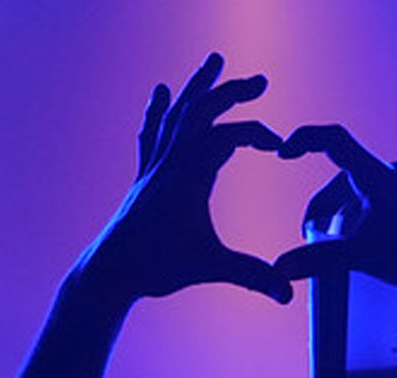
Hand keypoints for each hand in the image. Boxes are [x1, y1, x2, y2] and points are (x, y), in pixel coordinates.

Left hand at [74, 54, 291, 304]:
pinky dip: (159, 111)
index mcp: (189, 176)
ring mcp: (155, 167)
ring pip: (177, 115)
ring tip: (212, 62)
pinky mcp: (145, 177)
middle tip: (261, 82)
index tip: (280, 146)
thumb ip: (252, 275)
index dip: (257, 134)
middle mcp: (170, 163)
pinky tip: (161, 92)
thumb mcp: (210, 267)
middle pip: (202, 112)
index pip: (228, 136)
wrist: (109, 271)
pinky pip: (153, 134)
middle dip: (232, 93)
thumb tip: (287, 294)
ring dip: (197, 87)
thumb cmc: (156, 266)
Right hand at [273, 125, 396, 293]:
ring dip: (350, 211)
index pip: (333, 140)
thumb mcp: (359, 256)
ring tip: (345, 242)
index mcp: (376, 175)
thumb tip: (279, 270)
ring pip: (370, 190)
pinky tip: (378, 242)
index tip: (284, 153)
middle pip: (346, 176)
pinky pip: (394, 200)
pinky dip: (375, 215)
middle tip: (313, 231)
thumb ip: (317, 259)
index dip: (304, 140)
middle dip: (325, 203)